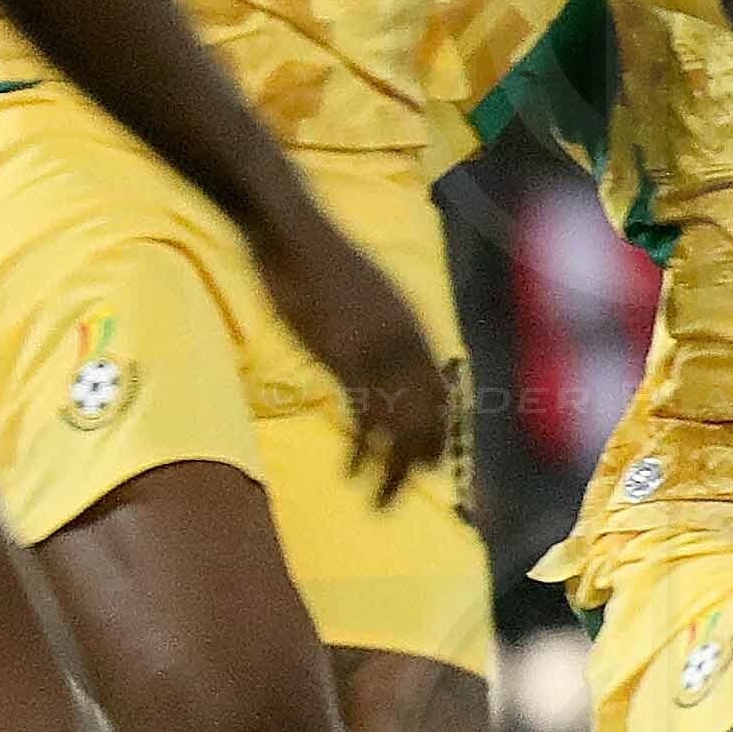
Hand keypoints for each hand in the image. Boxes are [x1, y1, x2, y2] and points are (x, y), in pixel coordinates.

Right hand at [248, 202, 449, 499]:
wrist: (291, 229)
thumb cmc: (316, 260)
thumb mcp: (361, 296)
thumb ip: (377, 325)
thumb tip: (376, 351)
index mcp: (413, 326)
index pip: (441, 389)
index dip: (442, 428)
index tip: (435, 460)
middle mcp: (407, 340)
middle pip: (432, 414)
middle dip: (425, 458)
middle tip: (416, 488)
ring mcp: (379, 349)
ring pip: (403, 423)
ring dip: (395, 469)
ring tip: (382, 502)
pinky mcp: (346, 354)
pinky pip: (366, 414)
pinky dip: (364, 449)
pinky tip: (354, 472)